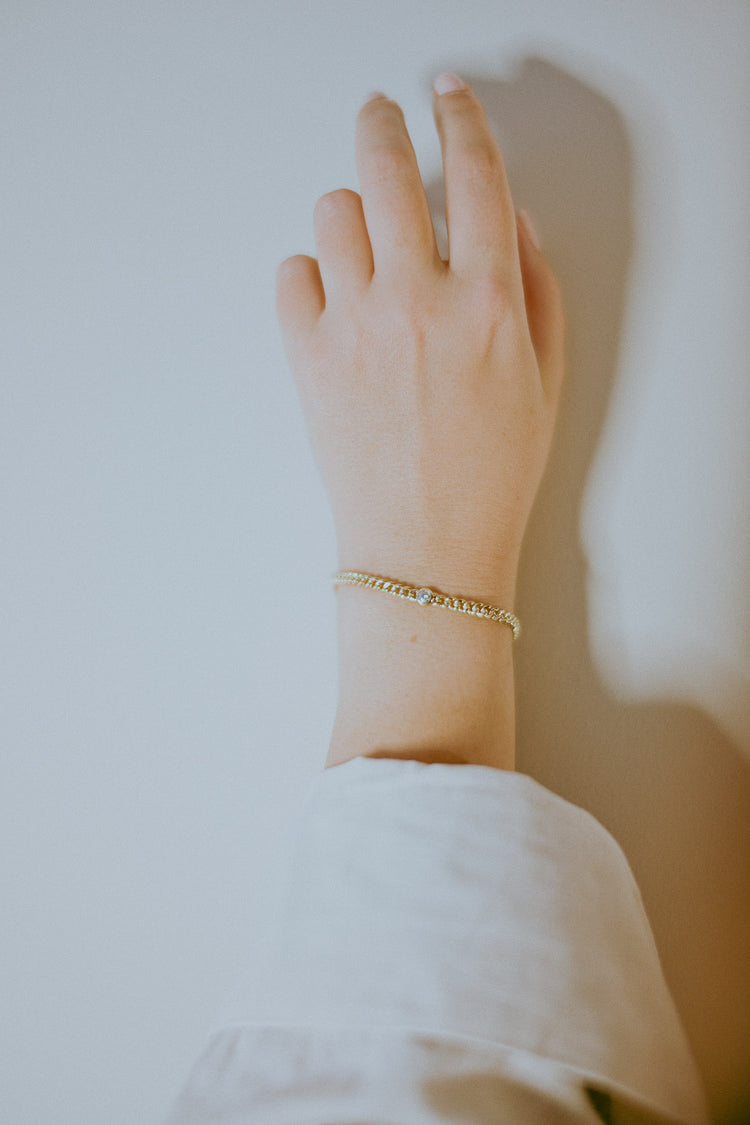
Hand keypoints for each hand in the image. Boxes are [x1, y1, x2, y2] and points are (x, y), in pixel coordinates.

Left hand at [276, 73, 563, 605]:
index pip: (476, 175)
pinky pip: (291, 274)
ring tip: (365, 246)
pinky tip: (334, 301)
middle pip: (386, 168)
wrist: (426, 550)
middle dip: (383, 124)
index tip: (448, 97)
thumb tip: (509, 222)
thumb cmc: (490, 476)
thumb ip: (535, 289)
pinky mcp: (307, 359)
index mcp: (488, 303)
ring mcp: (355, 328)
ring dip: (351, 214)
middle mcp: (418, 301)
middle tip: (380, 116)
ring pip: (332, 212)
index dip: (462, 120)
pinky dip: (310, 274)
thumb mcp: (543, 381)